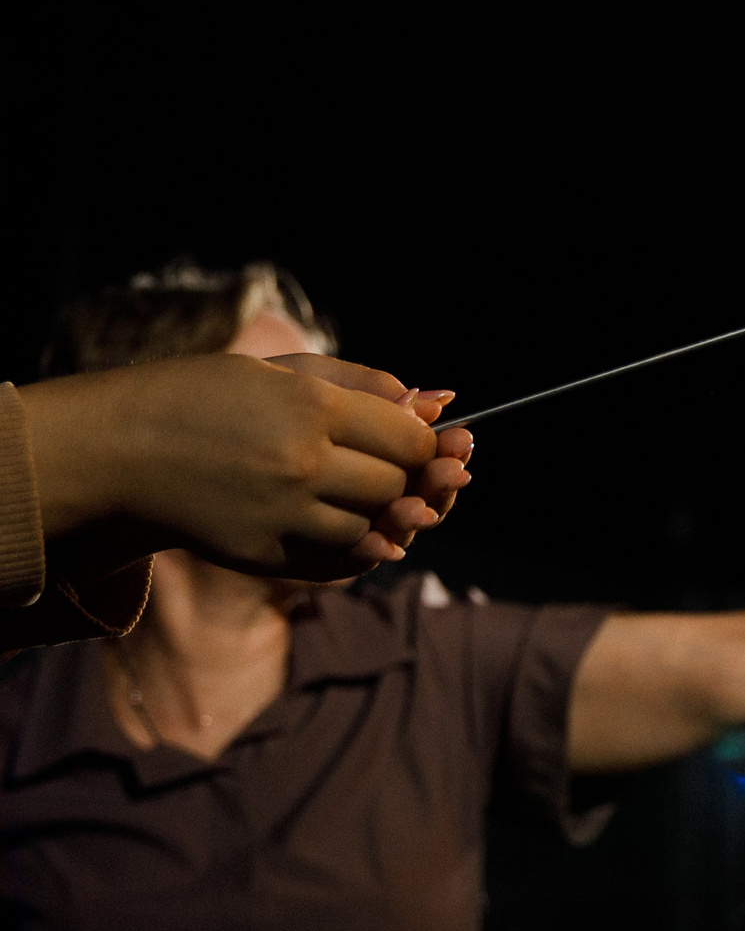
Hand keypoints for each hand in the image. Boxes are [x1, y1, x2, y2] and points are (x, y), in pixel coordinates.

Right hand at [20, 352, 470, 582]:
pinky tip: (342, 519)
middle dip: (406, 478)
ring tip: (349, 487)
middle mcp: (301, 464)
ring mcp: (282, 516)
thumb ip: (365, 385)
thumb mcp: (282, 371)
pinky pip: (340, 559)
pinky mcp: (263, 554)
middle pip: (398, 486)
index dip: (423, 442)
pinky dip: (356, 543)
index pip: (410, 440)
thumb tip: (440, 403)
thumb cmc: (205, 398)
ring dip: (376, 511)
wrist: (117, 452)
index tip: (410, 438)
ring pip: (374, 525)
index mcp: (310, 408)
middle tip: (387, 465)